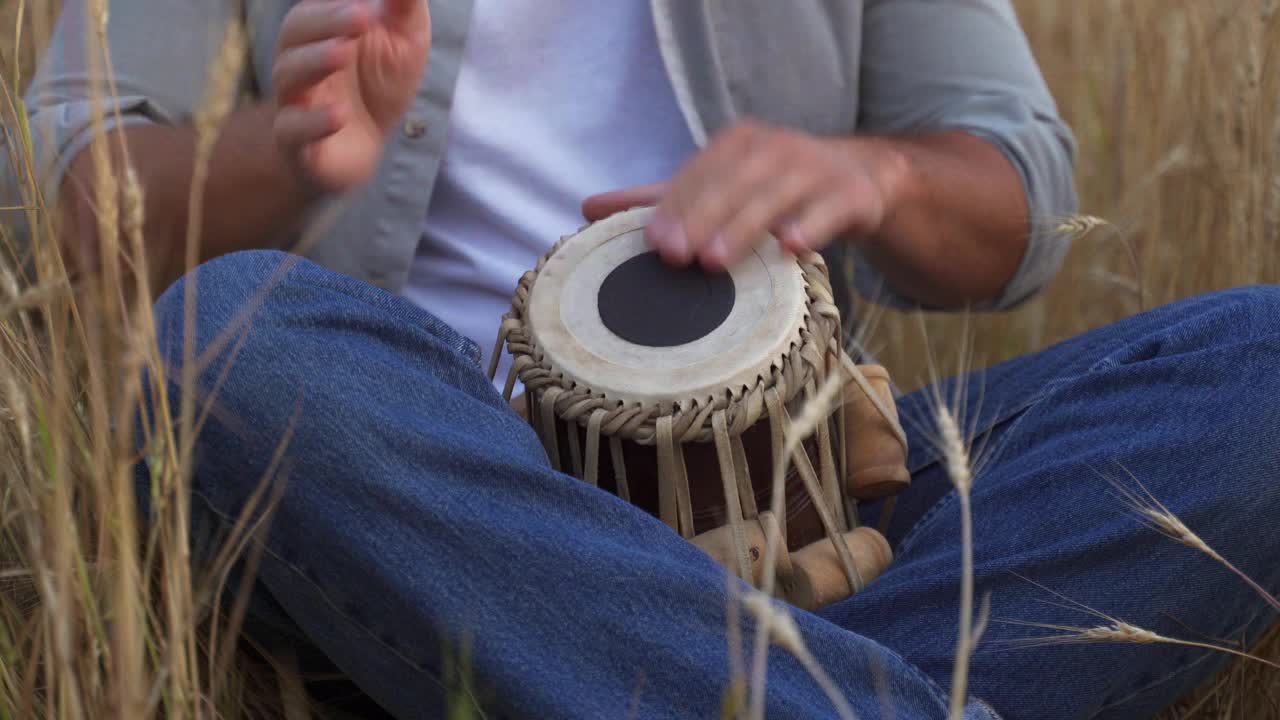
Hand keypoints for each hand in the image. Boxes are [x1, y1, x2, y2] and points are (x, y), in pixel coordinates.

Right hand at [272, 0, 430, 191]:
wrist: (362, 147)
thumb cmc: (378, 83)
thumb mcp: (404, 41)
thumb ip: (404, 6)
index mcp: (322, 25)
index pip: (320, 2)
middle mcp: (300, 56)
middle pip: (296, 30)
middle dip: (327, 21)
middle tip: (361, 16)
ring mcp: (295, 99)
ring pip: (289, 74)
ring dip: (314, 61)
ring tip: (342, 53)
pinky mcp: (297, 142)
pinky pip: (292, 129)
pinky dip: (313, 122)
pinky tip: (339, 116)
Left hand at [582, 121, 904, 269]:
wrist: (856, 180)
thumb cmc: (771, 189)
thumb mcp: (717, 188)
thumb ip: (659, 200)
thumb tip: (586, 208)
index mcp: (738, 143)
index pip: (700, 172)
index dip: (676, 205)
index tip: (653, 242)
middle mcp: (776, 148)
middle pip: (735, 181)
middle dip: (704, 217)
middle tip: (678, 257)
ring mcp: (817, 168)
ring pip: (779, 194)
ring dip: (747, 225)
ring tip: (717, 259)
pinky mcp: (852, 194)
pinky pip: (832, 208)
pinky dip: (812, 225)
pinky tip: (792, 247)